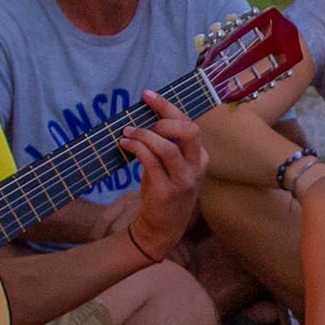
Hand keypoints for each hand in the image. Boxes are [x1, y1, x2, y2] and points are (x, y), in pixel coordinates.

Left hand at [118, 92, 207, 260]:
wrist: (162, 229)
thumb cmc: (164, 192)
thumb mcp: (171, 167)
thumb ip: (166, 144)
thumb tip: (144, 117)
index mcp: (200, 157)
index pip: (189, 124)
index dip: (168, 106)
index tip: (147, 95)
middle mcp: (196, 167)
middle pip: (188, 131)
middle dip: (164, 117)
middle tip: (142, 119)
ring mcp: (184, 180)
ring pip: (167, 147)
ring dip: (144, 135)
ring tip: (127, 132)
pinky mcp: (167, 191)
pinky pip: (151, 162)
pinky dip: (136, 148)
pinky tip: (125, 144)